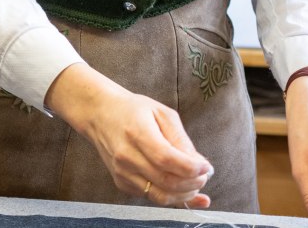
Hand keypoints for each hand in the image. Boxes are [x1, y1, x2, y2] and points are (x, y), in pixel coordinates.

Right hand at [45, 63, 213, 208]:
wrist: (100, 115)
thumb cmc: (133, 110)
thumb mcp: (162, 113)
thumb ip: (181, 139)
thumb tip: (199, 164)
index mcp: (137, 133)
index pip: (167, 159)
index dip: (191, 168)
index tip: (206, 167)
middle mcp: (126, 156)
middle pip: (165, 181)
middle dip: (192, 184)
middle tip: (204, 176)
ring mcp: (122, 173)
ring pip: (159, 196)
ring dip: (184, 195)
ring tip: (195, 183)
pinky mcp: (121, 183)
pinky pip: (150, 197)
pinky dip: (170, 197)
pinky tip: (183, 190)